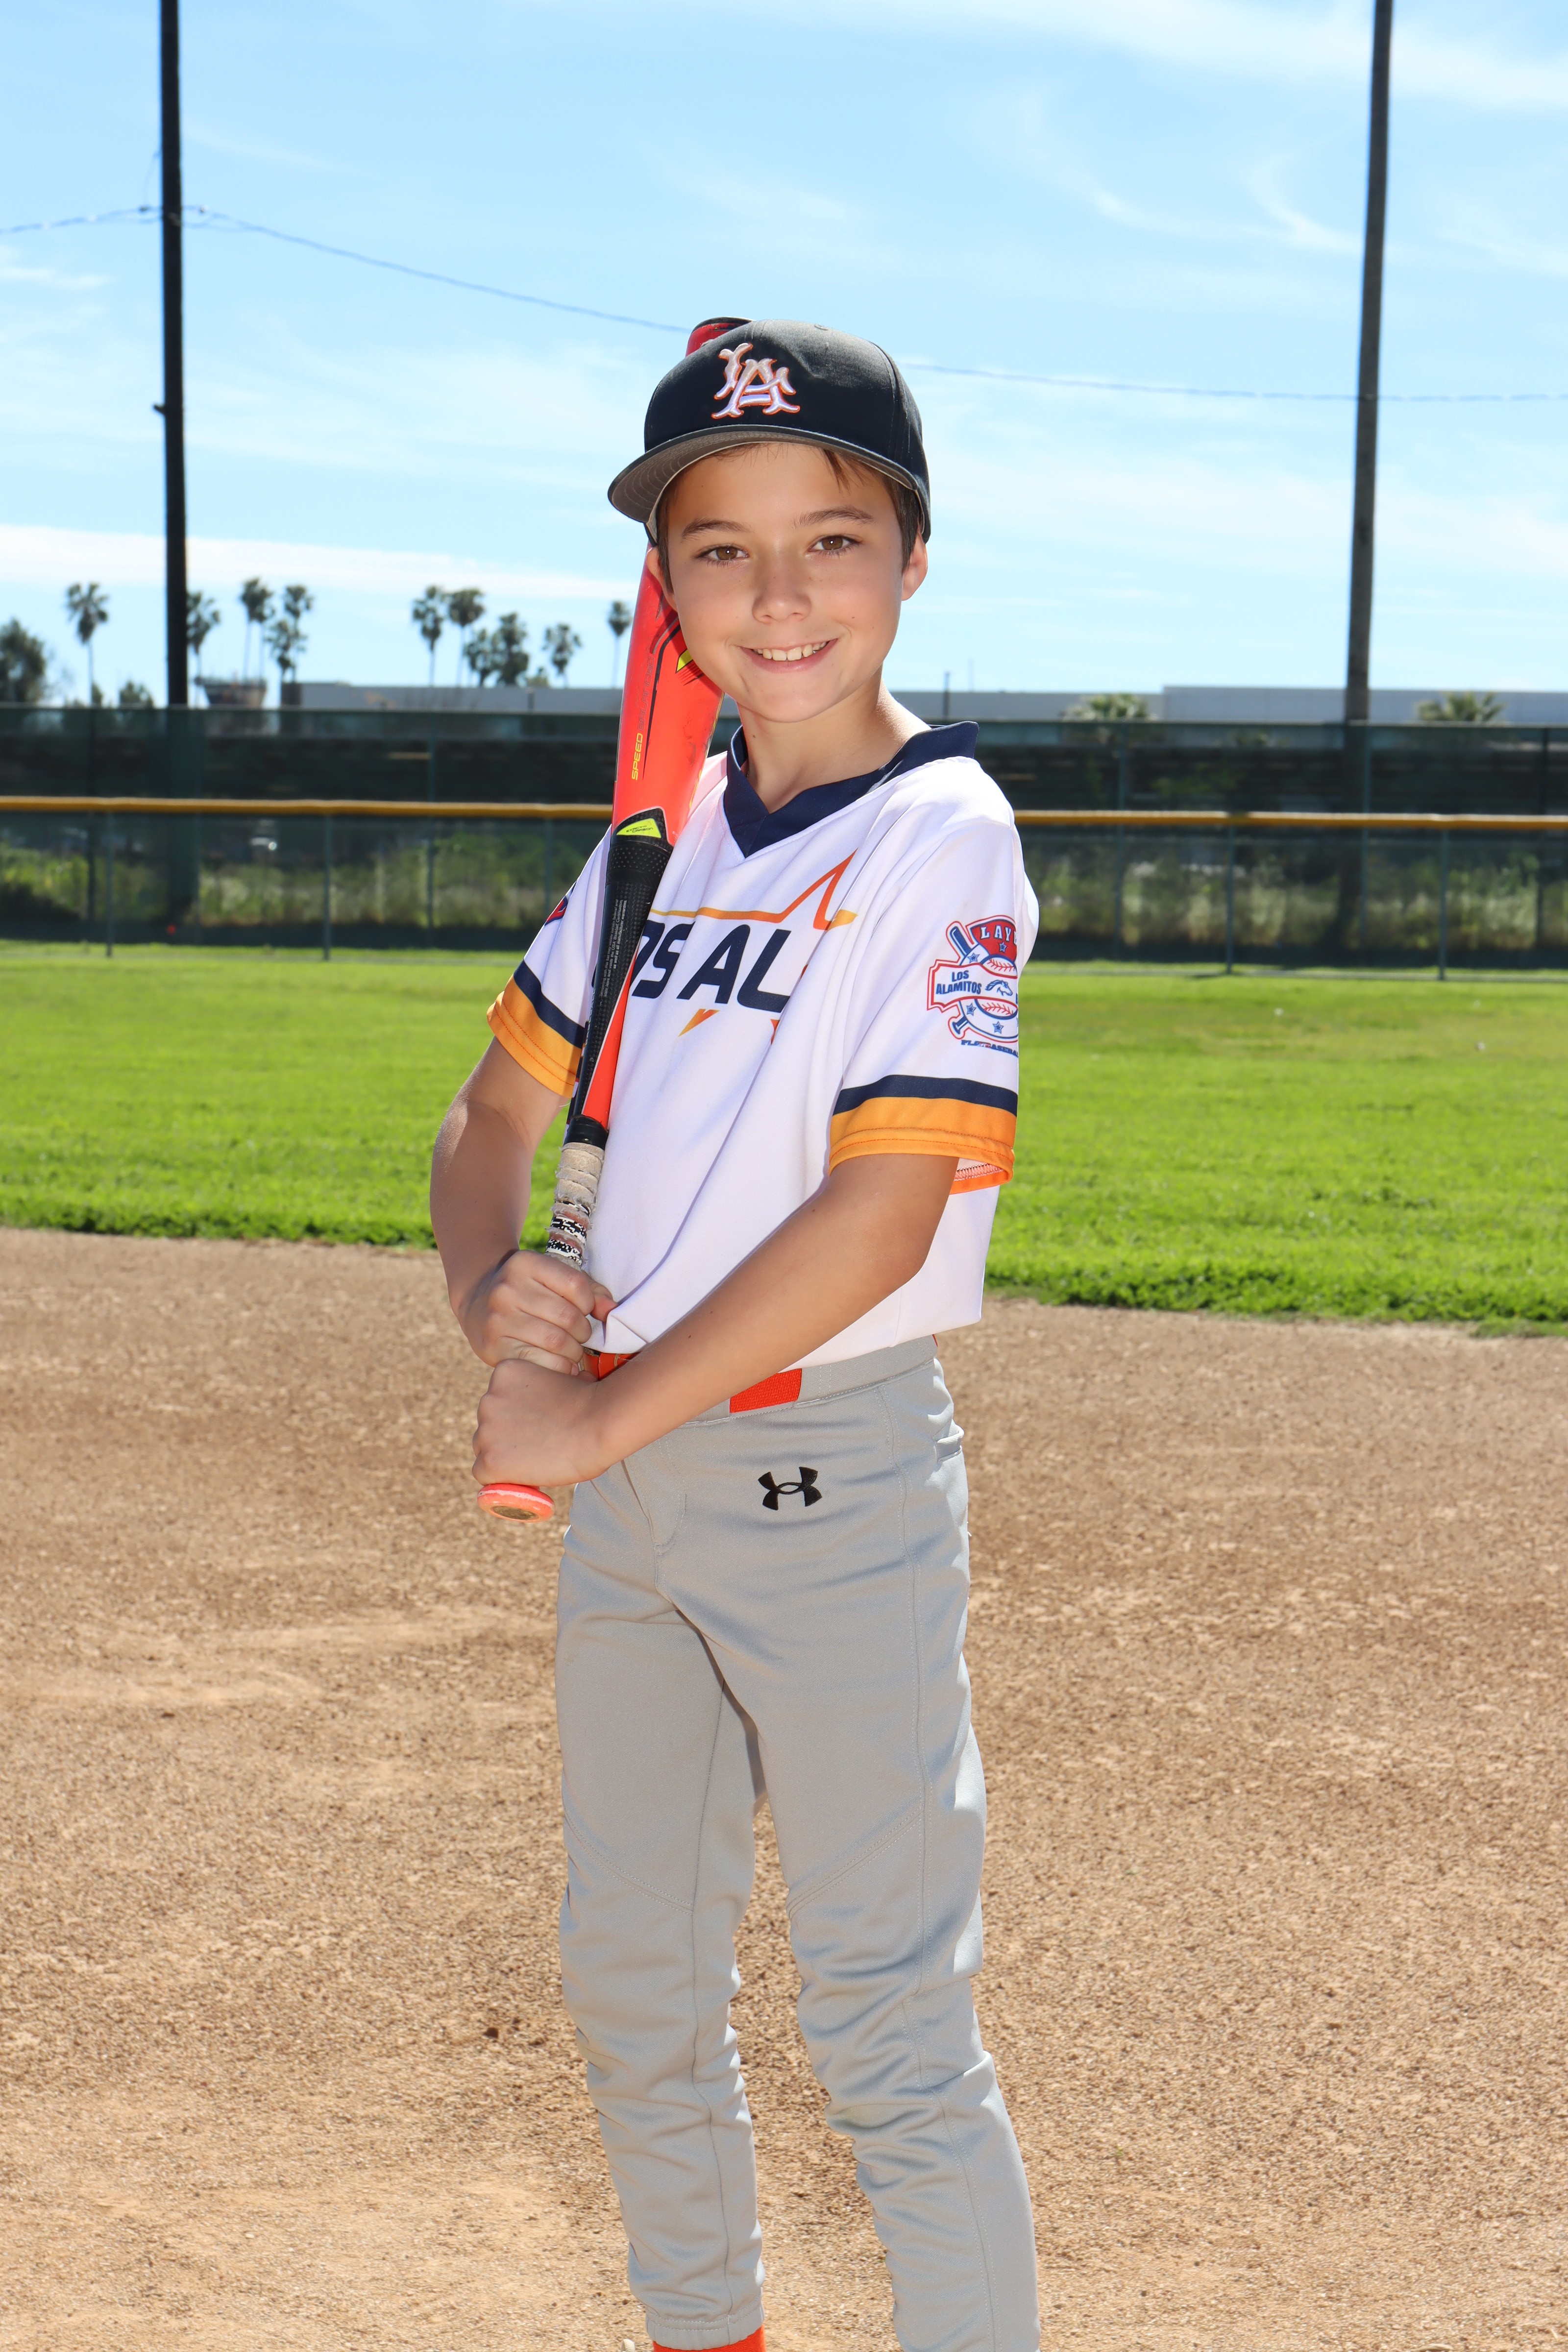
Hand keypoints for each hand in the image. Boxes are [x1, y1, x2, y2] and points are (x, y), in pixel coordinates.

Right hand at [455, 1249, 614, 1372]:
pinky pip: (540, 1363)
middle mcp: (506, 1289)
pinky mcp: (493, 1347)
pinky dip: (559, 1367)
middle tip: (580, 1335)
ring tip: (571, 1349)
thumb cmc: (530, 1291)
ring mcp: (497, 1319)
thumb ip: (590, 1290)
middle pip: (568, 1317)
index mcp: (524, 1263)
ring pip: (557, 1342)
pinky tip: (559, 1362)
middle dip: (583, 1331)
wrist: (477, 1302)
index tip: (584, 1309)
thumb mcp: (554, 1278)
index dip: (589, 1302)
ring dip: (574, 1351)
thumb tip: (612, 1312)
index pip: (576, 1285)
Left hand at [473, 1356, 614, 1490]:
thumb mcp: (561, 1379)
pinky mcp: (489, 1460)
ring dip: (505, 1456)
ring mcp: (486, 1430)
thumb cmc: (592, 1402)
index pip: (498, 1400)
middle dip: (508, 1436)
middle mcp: (487, 1399)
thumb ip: (545, 1388)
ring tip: (537, 1460)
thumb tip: (552, 1401)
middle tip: (538, 1445)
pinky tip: (524, 1477)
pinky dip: (501, 1479)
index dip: (517, 1417)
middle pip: (489, 1425)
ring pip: (485, 1450)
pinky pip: (484, 1475)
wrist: (599, 1423)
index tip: (538, 1425)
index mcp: (504, 1372)